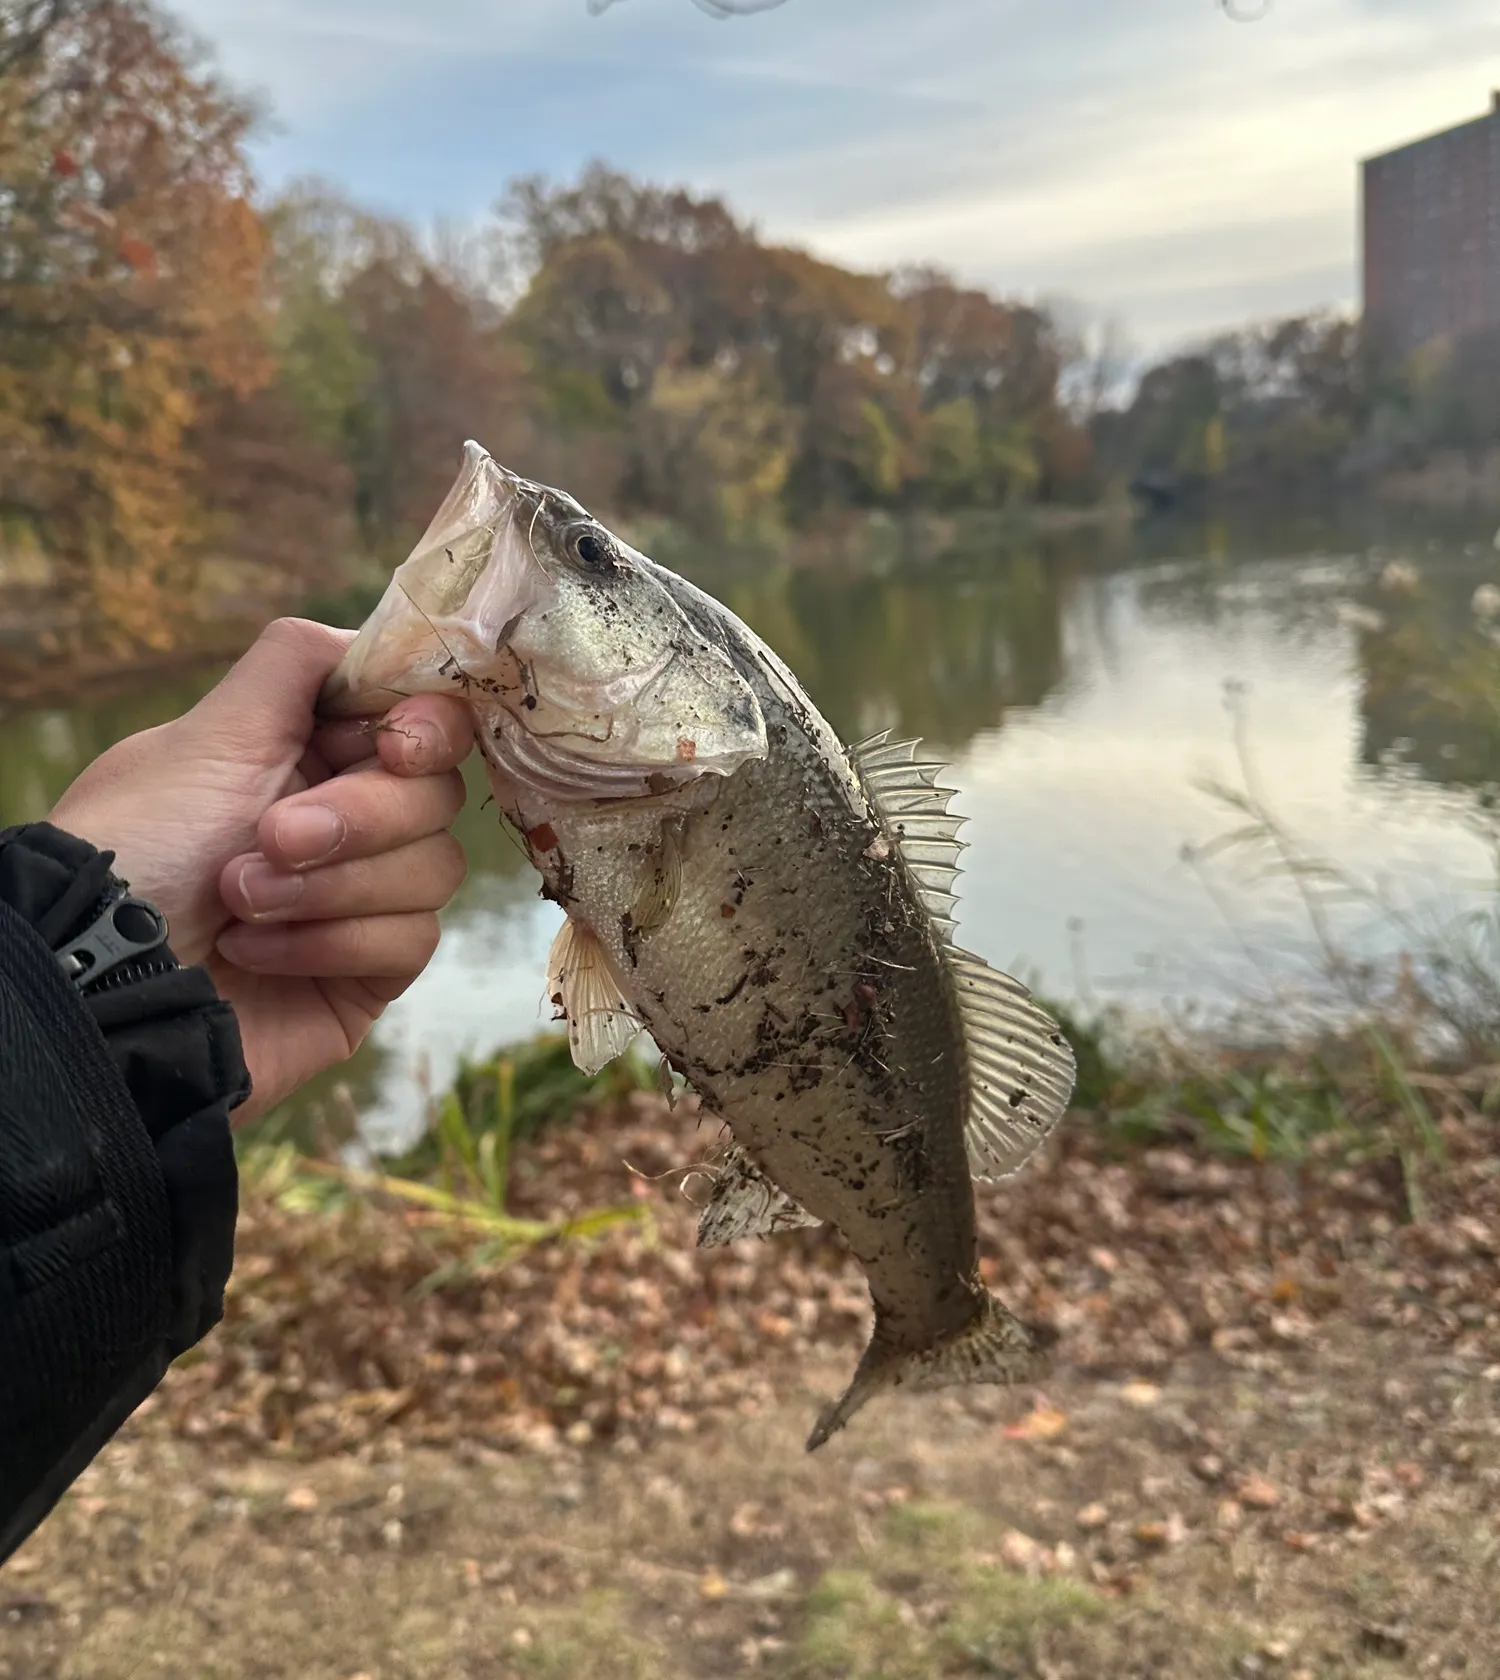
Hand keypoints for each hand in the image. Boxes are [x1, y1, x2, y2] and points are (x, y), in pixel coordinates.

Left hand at [49, 617, 473, 1122]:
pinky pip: (411, 939)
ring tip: (241, 902)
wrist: (104, 981)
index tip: (396, 746)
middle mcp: (349, 821)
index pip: (424, 722)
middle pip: (438, 793)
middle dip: (358, 817)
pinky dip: (329, 941)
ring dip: (332, 885)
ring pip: (434, 867)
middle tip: (270, 836)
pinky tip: (255, 951)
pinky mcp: (370, 971)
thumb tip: (370, 637)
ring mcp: (364, 898)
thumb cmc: (140, 848)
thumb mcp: (209, 735)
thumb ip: (295, 666)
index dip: (428, 728)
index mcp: (313, 754)